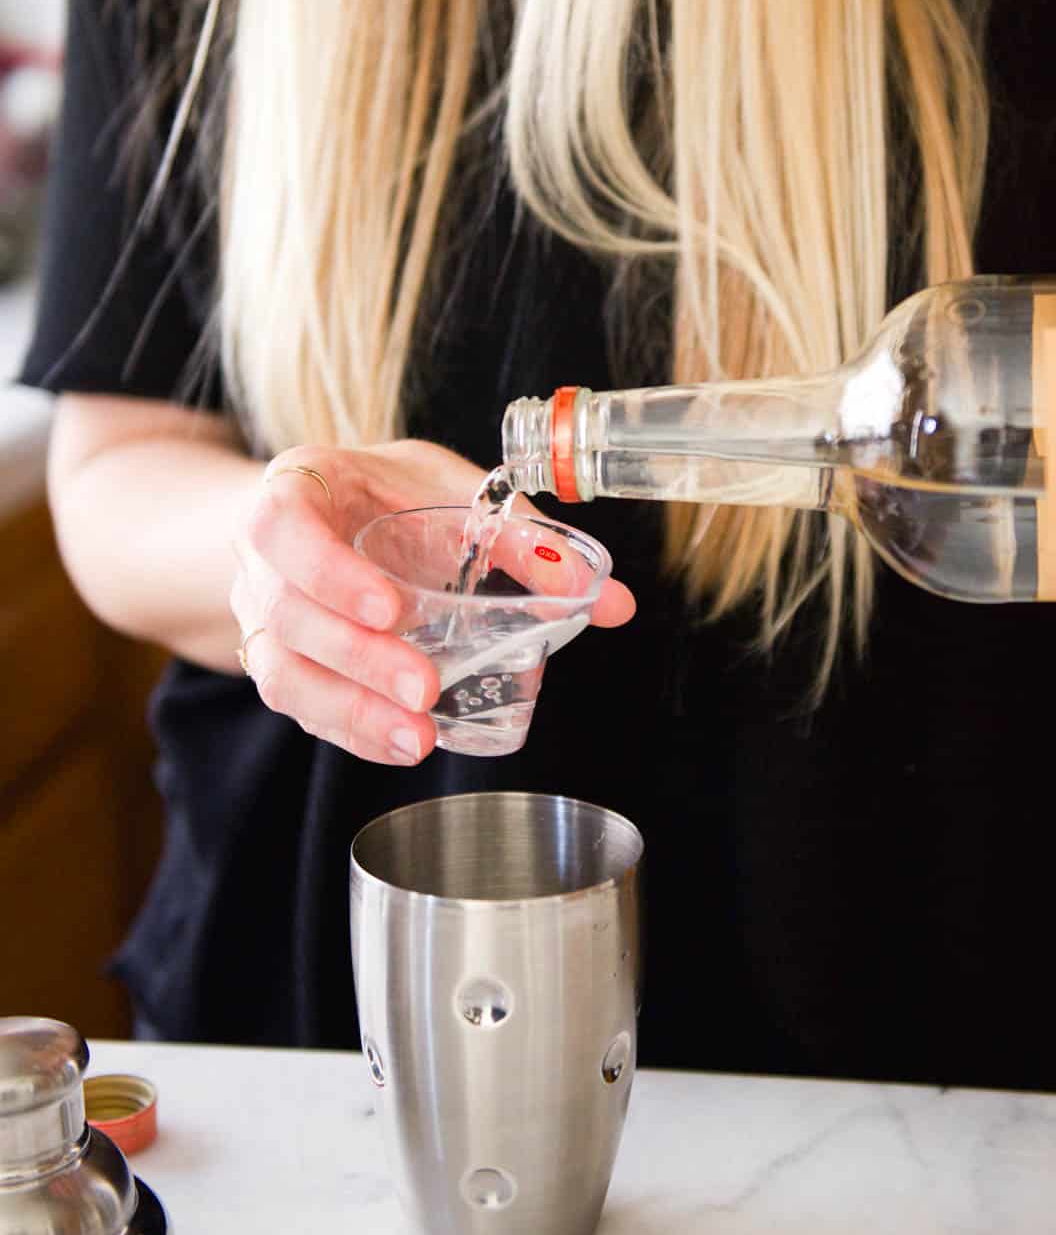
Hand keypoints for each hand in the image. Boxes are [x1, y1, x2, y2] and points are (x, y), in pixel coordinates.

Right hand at [230, 438, 635, 764]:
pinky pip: (302, 705)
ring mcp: (264, 616)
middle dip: (356, 657)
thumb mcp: (448, 488)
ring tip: (417, 737)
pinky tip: (402, 746)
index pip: (282, 524)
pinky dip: (352, 730)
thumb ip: (524, 537)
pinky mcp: (283, 663)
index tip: (390, 607)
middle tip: (423, 689)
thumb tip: (611, 601)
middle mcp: (264, 558)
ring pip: (284, 672)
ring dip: (350, 710)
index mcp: (297, 490)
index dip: (327, 571)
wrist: (325, 509)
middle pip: (286, 614)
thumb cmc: (384, 493)